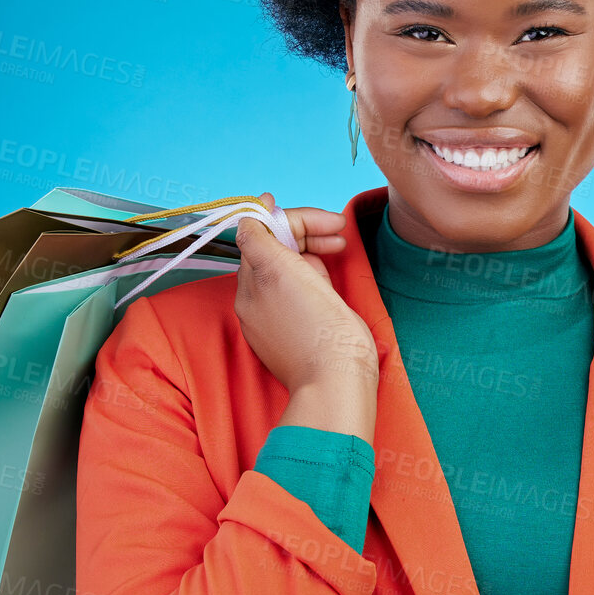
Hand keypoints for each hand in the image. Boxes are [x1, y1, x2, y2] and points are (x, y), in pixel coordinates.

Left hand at [233, 193, 379, 400]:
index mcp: (256, 279)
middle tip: (339, 236)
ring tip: (336, 256)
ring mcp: (265, 318)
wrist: (336, 382)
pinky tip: (326, 287)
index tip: (326, 218)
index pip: (265, 230)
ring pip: (283, 270)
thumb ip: (262, 238)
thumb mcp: (290, 271)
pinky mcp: (278, 335)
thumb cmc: (323, 330)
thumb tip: (255, 212)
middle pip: (274, 249)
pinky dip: (305, 281)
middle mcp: (253, 298)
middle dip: (307, 234)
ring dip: (309, 255)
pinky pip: (288, 295)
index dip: (296, 218)